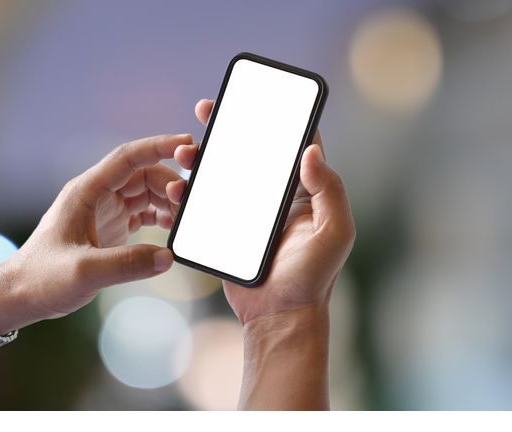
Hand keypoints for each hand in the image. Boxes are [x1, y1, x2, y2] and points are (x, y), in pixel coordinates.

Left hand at [0, 134, 199, 331]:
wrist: (22, 296)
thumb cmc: (42, 278)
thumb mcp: (84, 272)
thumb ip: (127, 264)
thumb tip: (168, 257)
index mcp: (86, 192)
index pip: (128, 158)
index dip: (158, 147)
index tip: (187, 144)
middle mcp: (97, 195)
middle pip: (144, 174)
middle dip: (170, 183)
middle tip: (192, 202)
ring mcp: (105, 210)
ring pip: (146, 192)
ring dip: (168, 201)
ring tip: (185, 219)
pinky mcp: (111, 227)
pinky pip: (144, 212)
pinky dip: (162, 216)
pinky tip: (173, 230)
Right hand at [166, 99, 355, 325]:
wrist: (280, 316)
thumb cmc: (313, 278)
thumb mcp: (334, 233)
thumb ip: (330, 190)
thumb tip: (311, 151)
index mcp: (304, 192)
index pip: (293, 145)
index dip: (277, 118)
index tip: (255, 98)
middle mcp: (275, 197)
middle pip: (250, 151)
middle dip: (227, 127)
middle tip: (207, 109)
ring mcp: (248, 212)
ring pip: (222, 173)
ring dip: (202, 156)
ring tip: (185, 151)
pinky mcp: (225, 229)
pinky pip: (204, 203)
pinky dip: (188, 191)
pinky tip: (177, 185)